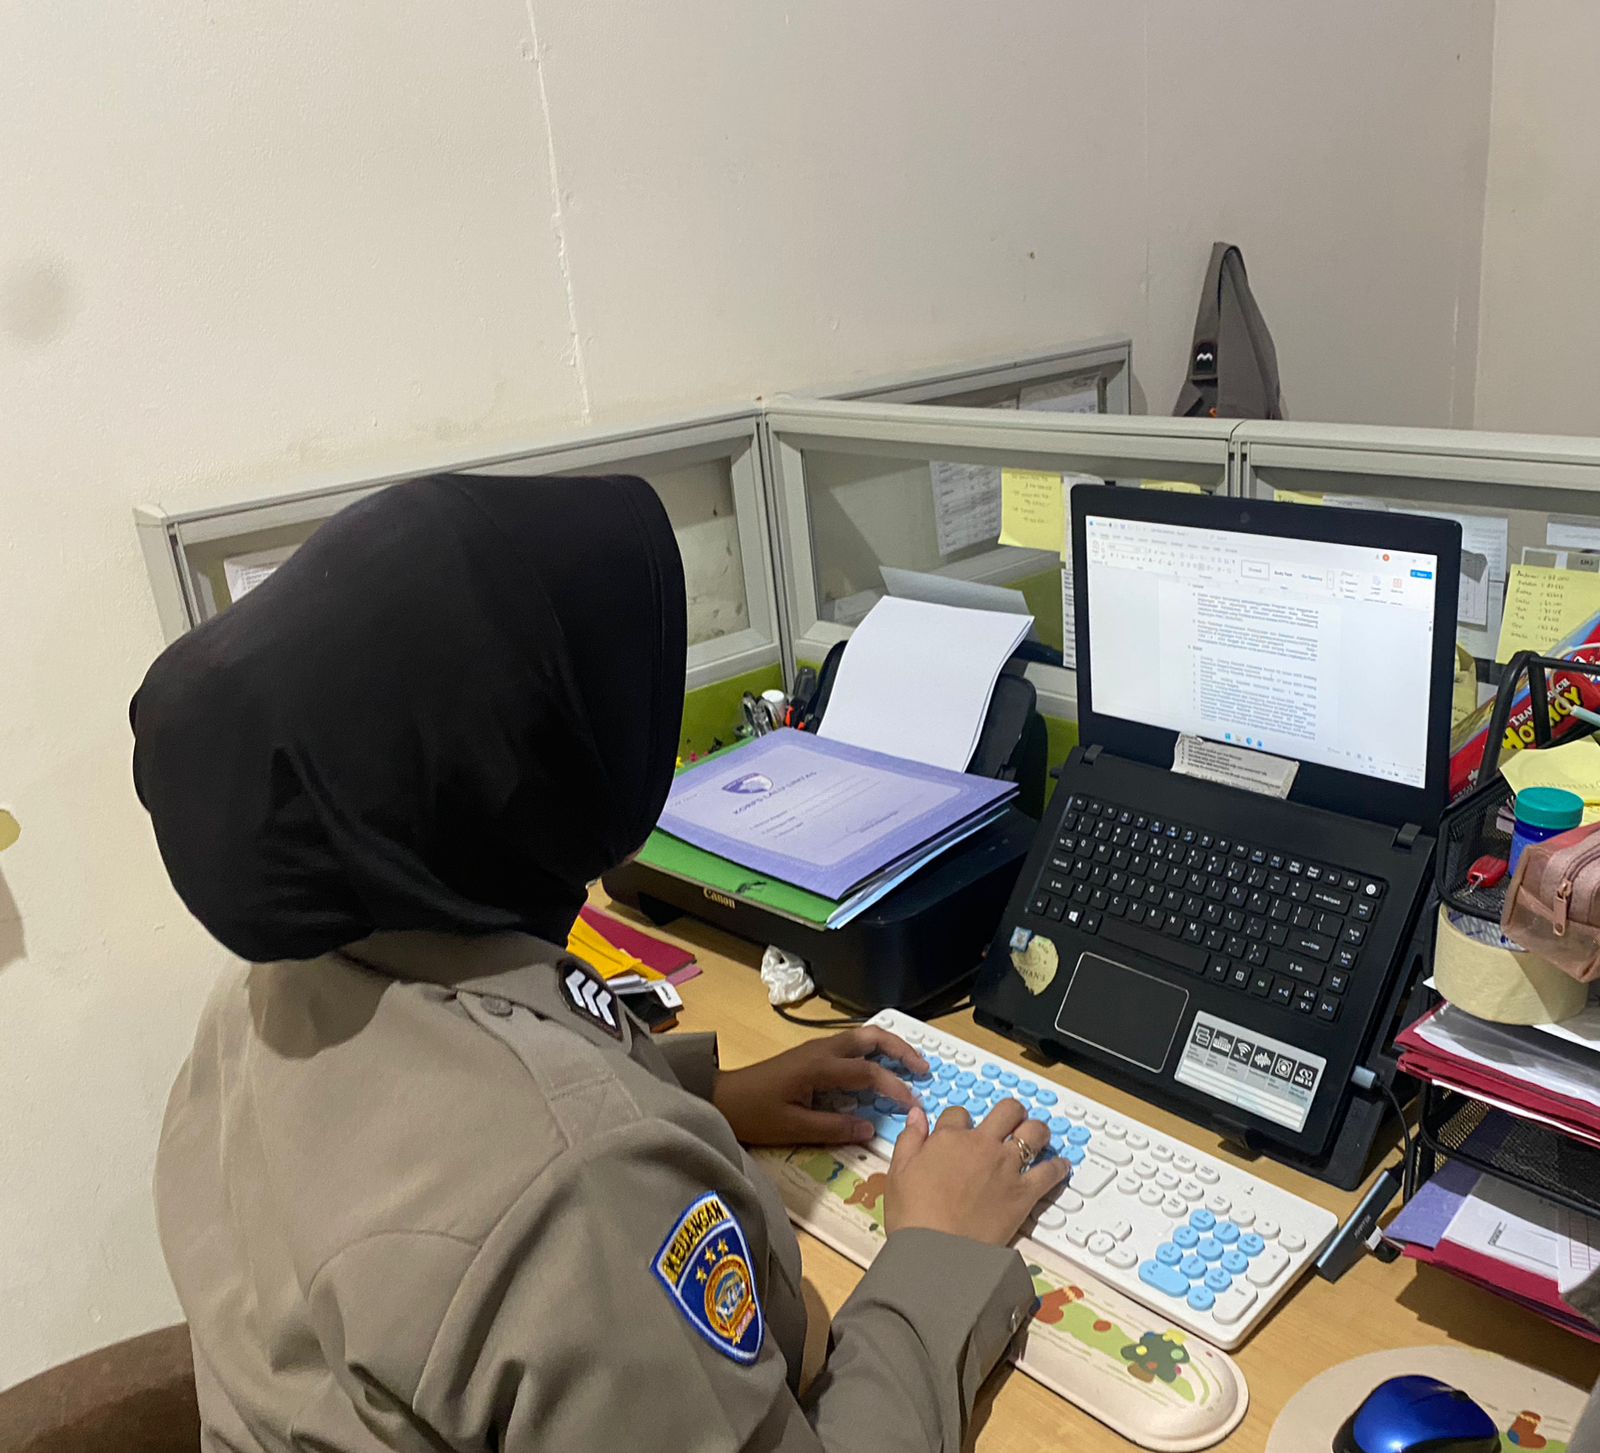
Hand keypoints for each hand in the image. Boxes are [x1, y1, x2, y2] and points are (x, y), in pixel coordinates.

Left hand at [711, 1025, 928, 1145]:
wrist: (723, 1098)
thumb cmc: (756, 1114)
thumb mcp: (794, 1128)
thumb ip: (834, 1128)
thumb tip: (870, 1129)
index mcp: (819, 1067)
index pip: (868, 1072)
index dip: (895, 1087)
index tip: (914, 1105)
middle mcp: (822, 1050)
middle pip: (870, 1037)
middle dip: (901, 1049)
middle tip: (924, 1069)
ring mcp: (817, 1048)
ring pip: (862, 1037)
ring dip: (889, 1046)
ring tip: (911, 1064)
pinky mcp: (813, 1054)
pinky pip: (852, 1045)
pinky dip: (874, 1051)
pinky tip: (881, 1067)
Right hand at [885, 1099, 1068, 1245]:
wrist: (937, 1252)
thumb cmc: (912, 1215)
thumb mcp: (898, 1172)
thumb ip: (909, 1139)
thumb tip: (917, 1115)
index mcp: (949, 1138)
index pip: (959, 1113)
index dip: (960, 1120)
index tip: (960, 1131)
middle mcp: (982, 1145)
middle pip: (1007, 1111)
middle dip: (1011, 1112)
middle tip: (1011, 1120)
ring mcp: (1006, 1167)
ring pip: (1033, 1132)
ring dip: (1037, 1131)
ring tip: (1037, 1135)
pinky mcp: (1024, 1193)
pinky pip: (1049, 1172)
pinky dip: (1057, 1167)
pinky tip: (1059, 1166)